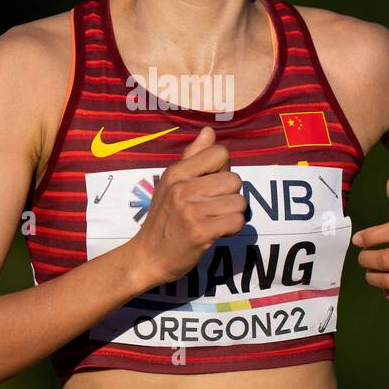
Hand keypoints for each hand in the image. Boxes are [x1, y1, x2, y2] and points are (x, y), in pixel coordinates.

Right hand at [126, 126, 246, 286]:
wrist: (148, 257)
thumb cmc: (164, 218)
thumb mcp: (171, 183)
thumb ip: (193, 157)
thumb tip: (209, 131)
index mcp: (176, 172)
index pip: (220, 152)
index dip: (222, 169)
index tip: (210, 186)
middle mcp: (182, 188)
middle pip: (235, 179)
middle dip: (229, 196)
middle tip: (211, 208)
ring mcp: (190, 210)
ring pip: (240, 202)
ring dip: (232, 214)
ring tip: (212, 220)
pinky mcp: (200, 231)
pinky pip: (237, 221)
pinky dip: (232, 229)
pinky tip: (215, 232)